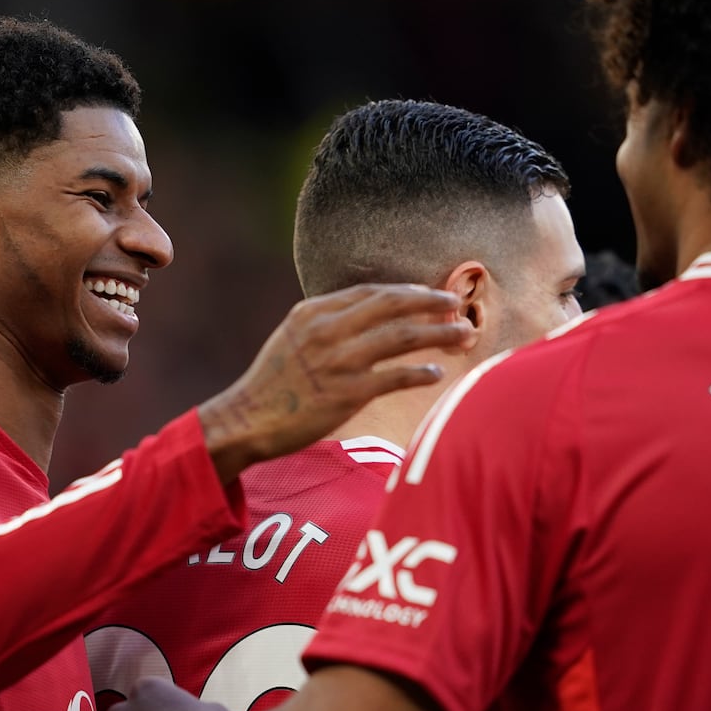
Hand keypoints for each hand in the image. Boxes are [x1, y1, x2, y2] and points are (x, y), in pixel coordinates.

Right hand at [198, 283, 467, 482]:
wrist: (247, 419)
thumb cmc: (273, 383)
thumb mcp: (292, 337)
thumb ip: (326, 322)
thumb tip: (366, 315)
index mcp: (313, 312)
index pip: (370, 292)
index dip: (405, 291)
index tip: (429, 294)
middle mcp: (327, 330)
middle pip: (392, 305)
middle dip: (430, 301)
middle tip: (456, 303)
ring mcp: (338, 361)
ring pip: (401, 337)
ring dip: (438, 333)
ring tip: (463, 334)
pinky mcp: (346, 394)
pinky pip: (394, 377)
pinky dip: (419, 373)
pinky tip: (436, 373)